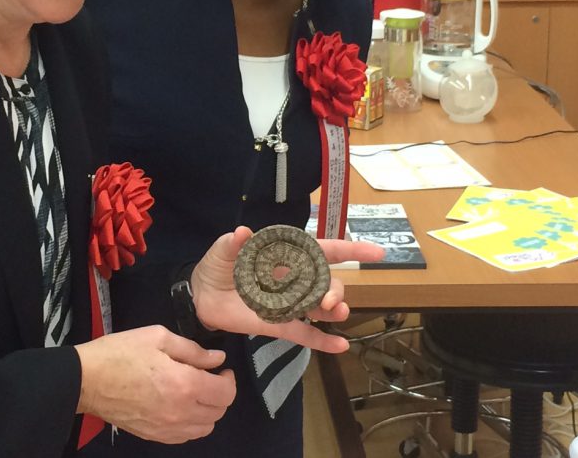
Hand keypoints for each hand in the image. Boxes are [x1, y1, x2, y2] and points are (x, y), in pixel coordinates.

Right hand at [74, 325, 235, 442]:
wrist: (87, 380)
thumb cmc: (120, 353)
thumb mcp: (158, 337)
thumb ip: (192, 350)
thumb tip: (217, 359)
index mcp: (184, 384)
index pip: (225, 392)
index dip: (229, 379)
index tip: (221, 369)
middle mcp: (180, 412)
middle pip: (219, 412)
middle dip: (220, 393)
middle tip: (208, 377)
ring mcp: (167, 428)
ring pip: (205, 427)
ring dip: (208, 410)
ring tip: (195, 392)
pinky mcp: (154, 436)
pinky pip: (186, 436)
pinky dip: (192, 423)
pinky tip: (181, 406)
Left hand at [189, 227, 384, 352]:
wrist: (201, 296)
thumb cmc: (217, 266)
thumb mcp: (223, 250)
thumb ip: (234, 243)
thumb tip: (243, 232)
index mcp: (286, 256)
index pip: (323, 250)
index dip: (351, 250)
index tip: (376, 253)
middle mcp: (295, 279)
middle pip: (327, 282)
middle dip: (336, 290)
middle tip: (330, 301)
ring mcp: (289, 304)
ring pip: (322, 308)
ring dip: (335, 311)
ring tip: (338, 314)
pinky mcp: (280, 325)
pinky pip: (306, 335)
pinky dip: (324, 342)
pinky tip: (341, 346)